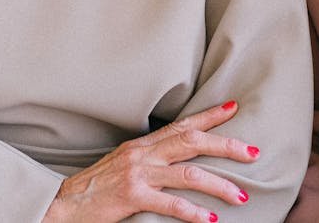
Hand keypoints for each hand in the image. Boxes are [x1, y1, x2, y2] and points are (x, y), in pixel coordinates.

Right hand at [41, 100, 257, 222]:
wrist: (65, 204)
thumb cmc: (98, 188)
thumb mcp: (126, 165)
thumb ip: (152, 159)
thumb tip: (181, 159)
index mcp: (143, 145)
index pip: (182, 125)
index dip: (209, 116)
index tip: (234, 107)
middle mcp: (142, 155)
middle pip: (191, 142)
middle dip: (225, 145)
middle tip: (252, 151)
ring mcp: (137, 174)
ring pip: (188, 174)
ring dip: (219, 185)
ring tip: (241, 195)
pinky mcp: (132, 196)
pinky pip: (170, 204)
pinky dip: (193, 212)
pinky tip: (210, 220)